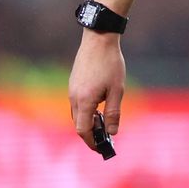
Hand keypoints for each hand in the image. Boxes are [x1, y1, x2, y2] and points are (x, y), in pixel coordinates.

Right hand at [69, 33, 125, 150]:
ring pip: (77, 114)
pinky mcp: (73, 83)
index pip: (83, 130)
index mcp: (84, 101)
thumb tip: (112, 133)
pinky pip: (77, 103)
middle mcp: (73, 98)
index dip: (91, 141)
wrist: (98, 39)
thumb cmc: (110, 64)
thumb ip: (114, 112)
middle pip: (78, 123)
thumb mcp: (117, 89)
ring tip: (104, 124)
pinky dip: (86, 111)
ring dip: (88, 122)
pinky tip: (99, 108)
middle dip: (91, 134)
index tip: (101, 148)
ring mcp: (71, 90)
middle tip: (105, 140)